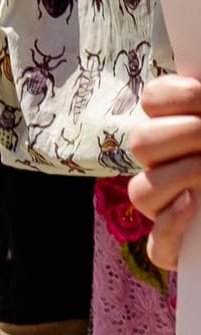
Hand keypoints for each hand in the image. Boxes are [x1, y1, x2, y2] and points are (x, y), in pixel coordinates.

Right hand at [129, 74, 200, 271]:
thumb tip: (199, 86)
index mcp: (176, 129)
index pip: (152, 100)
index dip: (175, 96)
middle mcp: (163, 166)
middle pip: (140, 141)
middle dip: (184, 134)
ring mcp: (165, 208)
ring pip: (141, 191)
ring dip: (180, 175)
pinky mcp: (176, 249)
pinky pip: (157, 245)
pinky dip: (171, 226)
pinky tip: (192, 207)